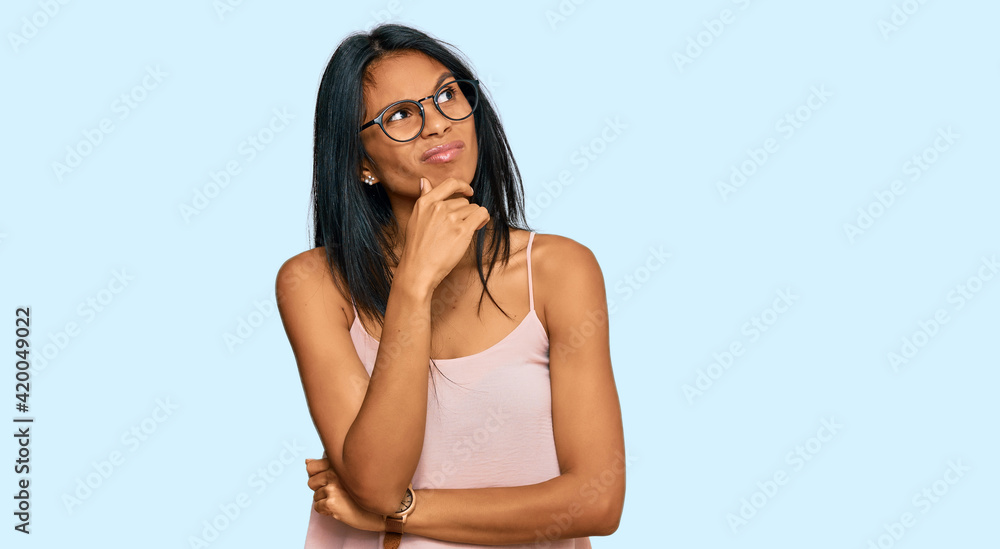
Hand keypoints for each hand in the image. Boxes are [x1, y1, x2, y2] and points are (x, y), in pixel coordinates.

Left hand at [306, 457, 383, 531]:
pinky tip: (340, 509)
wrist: (380, 512)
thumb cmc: (364, 492)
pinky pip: (317, 507)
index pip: (311, 467)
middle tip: (338, 494)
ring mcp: (333, 487)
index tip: (329, 481)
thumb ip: (326, 466)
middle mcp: (335, 473)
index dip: (317, 476)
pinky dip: (326, 511)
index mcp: (339, 464)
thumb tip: (306, 461)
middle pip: (311, 483)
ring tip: (342, 501)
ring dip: (325, 501)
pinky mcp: (331, 502)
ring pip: (315, 496)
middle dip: (321, 490)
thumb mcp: (347, 474)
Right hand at [398, 176, 490, 291]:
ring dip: (473, 219)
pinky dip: (483, 219)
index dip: (463, 185)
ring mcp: (450, 218)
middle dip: (465, 213)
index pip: (450, 183)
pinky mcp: (462, 230)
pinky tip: (478, 226)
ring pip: (473, 209)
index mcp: (426, 202)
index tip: (468, 191)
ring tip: (463, 233)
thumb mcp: (416, 218)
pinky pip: (481, 214)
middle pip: (463, 201)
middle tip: (461, 227)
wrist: (419, 269)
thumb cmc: (417, 247)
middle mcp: (438, 207)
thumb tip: (424, 181)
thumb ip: (424, 198)